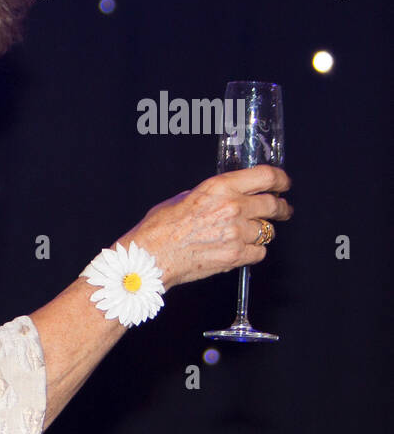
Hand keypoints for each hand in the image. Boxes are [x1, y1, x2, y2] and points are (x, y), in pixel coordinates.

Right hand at [120, 166, 292, 287]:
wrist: (149, 257)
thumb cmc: (159, 228)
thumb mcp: (184, 198)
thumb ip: (211, 195)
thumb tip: (226, 196)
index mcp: (219, 187)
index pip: (266, 176)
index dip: (281, 179)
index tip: (284, 184)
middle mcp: (232, 207)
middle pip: (274, 204)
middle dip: (282, 208)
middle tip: (282, 210)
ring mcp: (236, 233)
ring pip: (268, 231)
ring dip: (262, 232)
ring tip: (249, 234)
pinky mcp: (236, 255)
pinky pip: (259, 252)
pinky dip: (252, 252)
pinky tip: (239, 250)